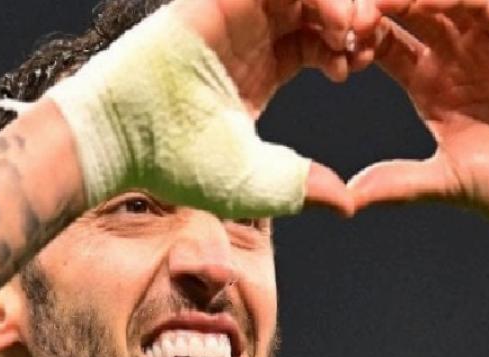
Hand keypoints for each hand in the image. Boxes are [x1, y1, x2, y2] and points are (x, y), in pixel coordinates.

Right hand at [170, 0, 384, 212]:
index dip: (346, 46)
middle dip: (349, 16)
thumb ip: (301, 186)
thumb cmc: (174, 162)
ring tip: (351, 30)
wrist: (121, 137)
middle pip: (315, 6)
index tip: (359, 64)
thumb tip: (348, 204)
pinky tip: (332, 22)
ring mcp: (235, 12)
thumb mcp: (254, 180)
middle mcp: (251, 36)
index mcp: (261, 70)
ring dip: (335, 1)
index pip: (317, 40)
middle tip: (366, 39)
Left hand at [349, 0, 488, 238]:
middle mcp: (454, 59)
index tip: (322, 36)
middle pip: (406, 11)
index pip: (384, 43)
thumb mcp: (444, 182)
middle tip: (339, 7)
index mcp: (428, 87)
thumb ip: (398, 183)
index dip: (355, 35)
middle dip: (374, 5)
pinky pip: (483, 4)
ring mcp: (487, 47)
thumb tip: (348, 197)